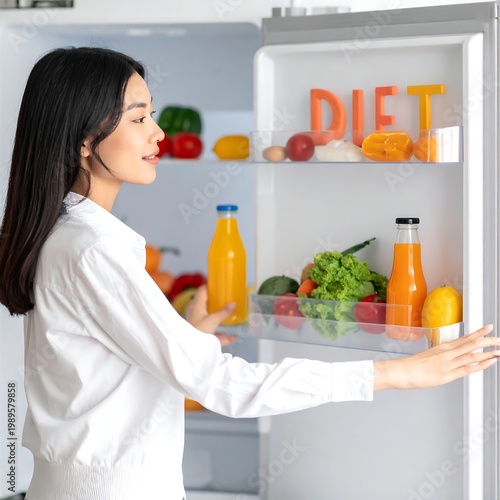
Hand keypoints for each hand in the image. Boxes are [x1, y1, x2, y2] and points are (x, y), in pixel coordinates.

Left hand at [185, 285, 237, 346]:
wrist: (191, 350)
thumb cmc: (199, 330)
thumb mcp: (213, 320)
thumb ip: (223, 312)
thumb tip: (233, 303)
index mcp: (196, 306)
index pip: (202, 290)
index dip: (209, 285)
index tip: (219, 283)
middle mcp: (196, 313)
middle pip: (206, 304)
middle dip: (216, 301)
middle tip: (227, 297)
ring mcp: (199, 325)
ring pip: (210, 318)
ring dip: (219, 317)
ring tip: (230, 314)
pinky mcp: (204, 337)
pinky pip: (215, 334)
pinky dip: (224, 335)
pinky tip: (234, 337)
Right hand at [374, 324, 499, 390]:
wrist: (400, 371)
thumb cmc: (410, 366)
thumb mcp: (426, 357)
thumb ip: (438, 357)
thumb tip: (445, 359)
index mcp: (442, 348)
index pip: (464, 338)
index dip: (477, 333)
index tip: (487, 328)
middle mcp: (447, 353)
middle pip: (471, 344)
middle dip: (487, 340)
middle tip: (498, 338)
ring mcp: (448, 363)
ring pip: (472, 355)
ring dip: (488, 351)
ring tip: (499, 349)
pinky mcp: (447, 374)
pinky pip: (468, 368)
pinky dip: (481, 364)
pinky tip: (490, 361)